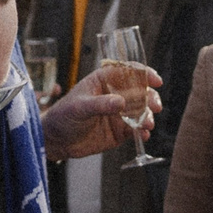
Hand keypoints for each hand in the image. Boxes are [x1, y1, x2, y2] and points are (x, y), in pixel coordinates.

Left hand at [42, 64, 161, 161]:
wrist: (57, 141)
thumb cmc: (63, 116)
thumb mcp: (79, 107)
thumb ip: (100, 104)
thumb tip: (121, 102)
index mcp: (104, 81)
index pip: (128, 72)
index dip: (144, 73)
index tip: (155, 80)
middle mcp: (115, 95)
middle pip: (140, 92)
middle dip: (150, 98)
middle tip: (155, 106)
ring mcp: (119, 113)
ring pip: (141, 111)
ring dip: (148, 116)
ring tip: (147, 124)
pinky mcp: (121, 131)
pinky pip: (137, 130)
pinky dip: (143, 132)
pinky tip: (143, 135)